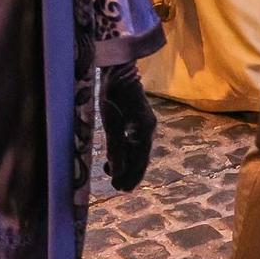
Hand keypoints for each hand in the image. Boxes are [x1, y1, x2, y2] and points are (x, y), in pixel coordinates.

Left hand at [100, 62, 155, 191]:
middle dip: (130, 173)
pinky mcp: (136, 119)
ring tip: (114, 176)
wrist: (118, 69)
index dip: (132, 175)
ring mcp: (143, 123)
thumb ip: (115, 147)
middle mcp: (148, 129)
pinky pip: (133, 141)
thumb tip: (118, 172)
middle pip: (140, 157)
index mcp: (145, 130)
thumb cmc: (114, 94)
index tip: (123, 189)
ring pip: (136, 150)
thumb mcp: (112, 123)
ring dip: (126, 163)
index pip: (140, 160)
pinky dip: (124, 151)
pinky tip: (114, 158)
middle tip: (118, 188)